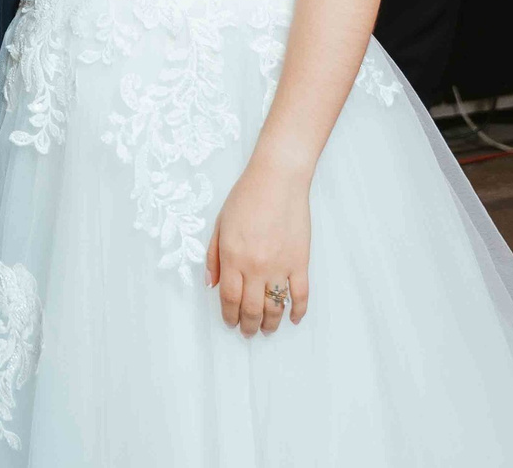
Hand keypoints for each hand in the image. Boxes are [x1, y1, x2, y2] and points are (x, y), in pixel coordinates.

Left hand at [204, 160, 309, 336]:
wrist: (278, 179)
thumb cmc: (246, 197)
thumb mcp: (220, 224)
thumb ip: (213, 257)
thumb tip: (211, 285)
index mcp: (233, 257)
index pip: (229, 299)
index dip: (229, 316)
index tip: (230, 324)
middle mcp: (255, 267)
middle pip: (251, 309)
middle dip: (248, 326)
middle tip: (248, 332)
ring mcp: (280, 266)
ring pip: (275, 307)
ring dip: (270, 324)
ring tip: (267, 330)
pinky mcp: (300, 262)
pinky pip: (300, 294)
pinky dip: (298, 311)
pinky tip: (293, 319)